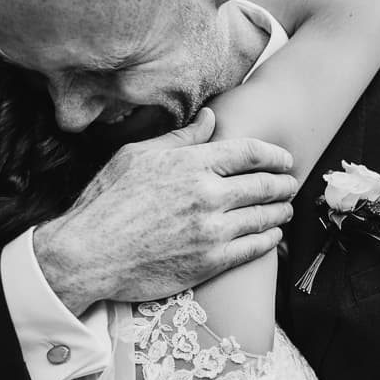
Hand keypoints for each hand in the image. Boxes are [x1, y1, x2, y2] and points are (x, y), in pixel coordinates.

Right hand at [33, 108, 296, 312]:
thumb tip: (211, 118)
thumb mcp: (136, 156)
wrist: (87, 254)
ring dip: (281, 211)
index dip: (275, 155)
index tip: (284, 159)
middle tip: (291, 184)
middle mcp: (207, 195)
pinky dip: (269, 238)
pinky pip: (253, 247)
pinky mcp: (210, 261)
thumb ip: (180, 139)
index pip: (250, 153)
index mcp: (191, 163)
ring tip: (286, 208)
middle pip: (264, 184)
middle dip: (284, 183)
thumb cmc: (106, 201)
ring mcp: (211, 230)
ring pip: (264, 216)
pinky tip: (273, 234)